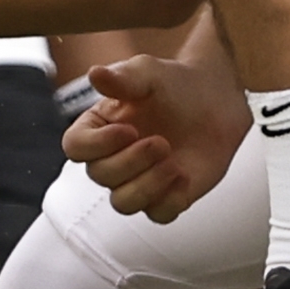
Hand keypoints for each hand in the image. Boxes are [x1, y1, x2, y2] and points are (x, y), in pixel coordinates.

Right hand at [61, 49, 248, 222]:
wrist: (214, 100)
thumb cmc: (174, 83)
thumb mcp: (148, 73)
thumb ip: (122, 78)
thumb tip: (95, 74)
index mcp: (99, 127)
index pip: (75, 147)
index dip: (97, 145)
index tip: (128, 130)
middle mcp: (112, 157)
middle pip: (100, 175)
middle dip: (131, 162)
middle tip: (162, 142)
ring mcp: (139, 179)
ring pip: (123, 203)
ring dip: (147, 186)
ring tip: (173, 164)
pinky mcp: (167, 196)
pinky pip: (158, 215)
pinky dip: (171, 200)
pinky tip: (185, 176)